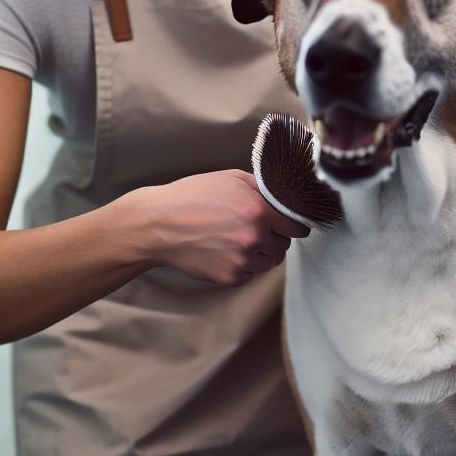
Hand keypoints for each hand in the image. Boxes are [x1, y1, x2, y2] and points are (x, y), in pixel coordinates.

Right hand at [139, 169, 311, 286]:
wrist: (158, 224)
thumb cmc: (192, 196)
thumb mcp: (231, 178)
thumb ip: (262, 188)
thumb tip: (283, 197)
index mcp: (259, 210)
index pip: (297, 227)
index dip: (292, 225)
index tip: (287, 225)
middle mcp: (255, 237)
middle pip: (283, 245)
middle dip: (273, 238)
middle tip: (253, 229)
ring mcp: (242, 260)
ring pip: (269, 262)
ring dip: (260, 254)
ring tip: (237, 240)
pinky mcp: (230, 277)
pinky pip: (250, 275)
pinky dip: (243, 267)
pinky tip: (225, 252)